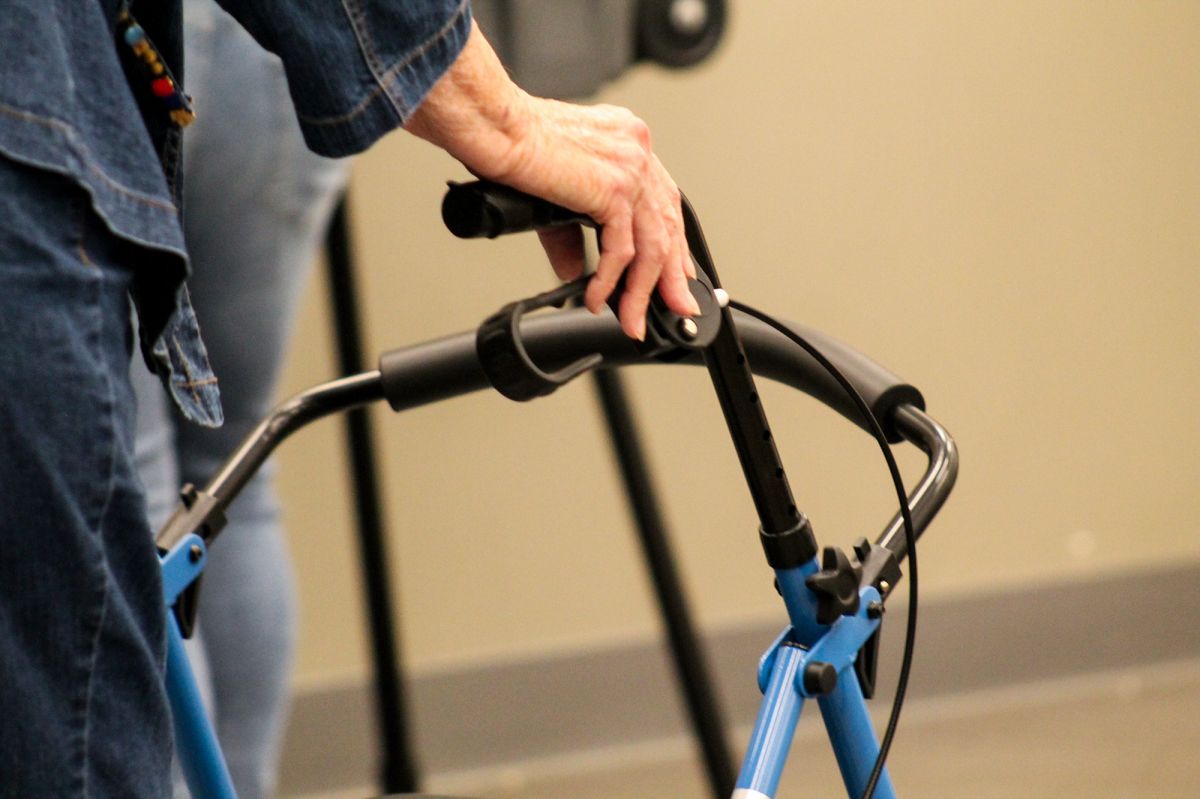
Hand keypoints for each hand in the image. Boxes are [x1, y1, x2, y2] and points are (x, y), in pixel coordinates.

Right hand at [404, 21, 699, 339]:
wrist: (495, 128)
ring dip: (642, 291)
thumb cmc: (511, 141)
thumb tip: (574, 269)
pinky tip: (596, 299)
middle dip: (672, 274)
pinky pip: (620, 250)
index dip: (674, 238)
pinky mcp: (612, 189)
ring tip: (633, 320)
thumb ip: (570, 234)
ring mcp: (629, 168)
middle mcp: (636, 149)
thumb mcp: (555, 193)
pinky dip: (609, 282)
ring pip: (651, 245)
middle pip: (668, 223)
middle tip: (676, 306)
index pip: (665, 196)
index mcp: (627, 139)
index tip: (679, 270)